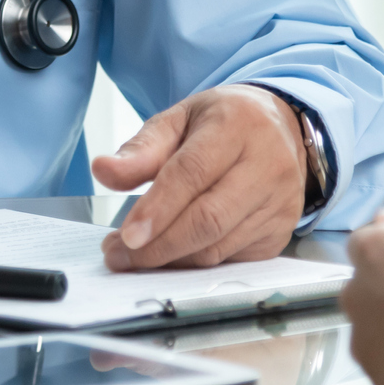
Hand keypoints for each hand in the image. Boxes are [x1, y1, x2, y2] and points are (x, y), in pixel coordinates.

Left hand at [92, 84, 307, 270]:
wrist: (281, 128)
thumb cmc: (222, 124)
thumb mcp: (178, 120)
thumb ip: (140, 150)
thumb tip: (102, 171)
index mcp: (237, 124)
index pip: (193, 173)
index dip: (158, 208)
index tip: (126, 236)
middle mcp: (268, 164)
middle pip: (208, 219)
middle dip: (158, 245)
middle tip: (119, 254)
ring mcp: (279, 202)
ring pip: (218, 246)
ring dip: (171, 260)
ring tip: (135, 255)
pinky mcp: (280, 232)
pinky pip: (231, 259)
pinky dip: (195, 264)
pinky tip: (171, 255)